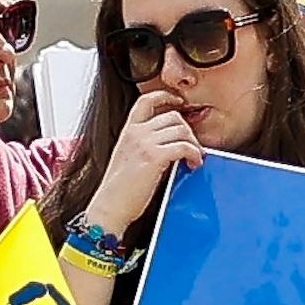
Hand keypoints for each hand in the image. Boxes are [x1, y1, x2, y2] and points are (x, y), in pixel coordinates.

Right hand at [84, 89, 202, 234]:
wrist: (109, 208)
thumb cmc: (119, 191)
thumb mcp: (128, 158)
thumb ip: (145, 144)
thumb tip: (170, 143)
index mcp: (128, 131)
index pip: (147, 99)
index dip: (166, 96)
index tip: (179, 102)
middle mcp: (136, 133)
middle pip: (172, 115)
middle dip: (187, 129)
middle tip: (192, 145)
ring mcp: (145, 143)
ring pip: (181, 129)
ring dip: (194, 143)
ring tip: (195, 157)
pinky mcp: (154, 157)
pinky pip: (184, 146)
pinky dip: (194, 154)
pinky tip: (194, 163)